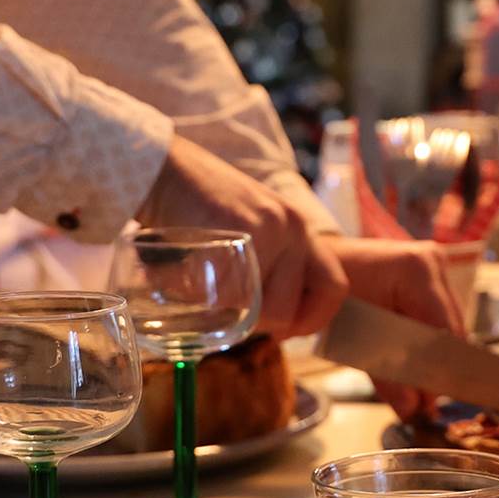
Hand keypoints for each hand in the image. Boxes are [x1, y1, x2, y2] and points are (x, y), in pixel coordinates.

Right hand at [137, 136, 348, 339]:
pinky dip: (198, 299)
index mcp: (299, 229)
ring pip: (253, 310)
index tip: (286, 327)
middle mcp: (290, 228)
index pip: (334, 287)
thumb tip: (275, 321)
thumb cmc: (200, 206)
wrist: (164, 170)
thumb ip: (272, 263)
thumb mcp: (253, 227)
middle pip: (286, 310)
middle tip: (229, 310)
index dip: (312, 318)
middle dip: (256, 323)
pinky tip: (183, 280)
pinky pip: (220, 296)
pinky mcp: (230, 238)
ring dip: (225, 313)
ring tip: (203, 290)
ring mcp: (263, 231)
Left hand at [322, 235, 465, 421]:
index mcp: (416, 270)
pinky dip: (428, 341)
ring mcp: (435, 264)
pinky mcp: (433, 274)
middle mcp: (433, 262)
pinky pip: (439, 316)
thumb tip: (412, 410)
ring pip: (448, 325)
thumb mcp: (353, 336)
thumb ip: (384, 374)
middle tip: (423, 404)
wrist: (319, 264)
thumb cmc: (330, 294)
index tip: (430, 403)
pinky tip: (415, 364)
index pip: (442, 331)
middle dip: (436, 368)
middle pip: (450, 329)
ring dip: (434, 357)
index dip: (437, 370)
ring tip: (419, 390)